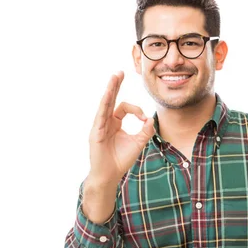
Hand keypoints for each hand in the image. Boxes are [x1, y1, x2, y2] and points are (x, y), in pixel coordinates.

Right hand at [87, 71, 154, 185]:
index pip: (124, 108)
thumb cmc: (120, 160)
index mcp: (114, 123)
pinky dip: (105, 104)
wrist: (109, 176)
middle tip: (120, 72)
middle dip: (116, 85)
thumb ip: (145, 130)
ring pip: (105, 104)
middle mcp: (105, 122)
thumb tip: (151, 118)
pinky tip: (108, 95)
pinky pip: (101, 115)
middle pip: (111, 99)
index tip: (144, 119)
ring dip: (110, 90)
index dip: (136, 110)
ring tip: (114, 77)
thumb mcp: (138, 143)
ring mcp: (99, 126)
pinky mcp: (96, 132)